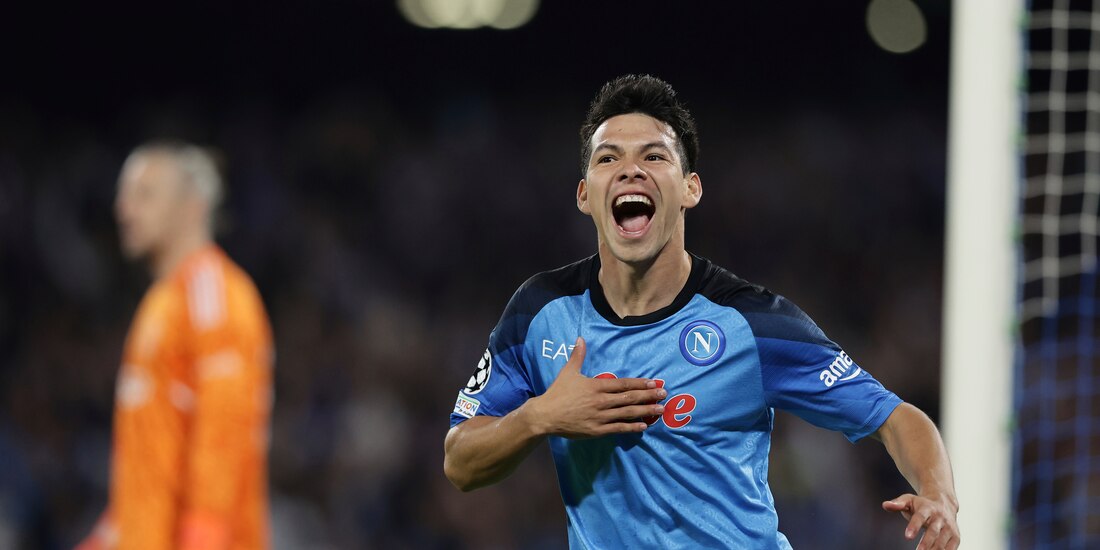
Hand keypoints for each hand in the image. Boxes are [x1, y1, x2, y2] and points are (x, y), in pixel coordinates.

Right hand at [523, 337, 665, 437]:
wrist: (546, 415)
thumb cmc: (558, 393)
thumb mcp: (568, 372)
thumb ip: (578, 356)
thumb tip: (580, 338)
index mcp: (596, 386)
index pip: (623, 384)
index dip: (639, 383)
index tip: (653, 382)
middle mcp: (601, 401)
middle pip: (629, 398)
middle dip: (648, 396)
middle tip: (664, 394)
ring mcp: (600, 417)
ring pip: (627, 413)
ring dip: (645, 411)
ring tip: (660, 410)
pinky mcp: (597, 430)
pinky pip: (618, 428)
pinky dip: (632, 427)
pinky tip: (643, 426)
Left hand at [882, 492, 959, 549]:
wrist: (944, 504)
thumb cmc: (922, 505)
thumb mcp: (909, 500)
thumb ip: (898, 504)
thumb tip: (886, 505)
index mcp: (928, 508)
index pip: (920, 517)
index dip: (914, 526)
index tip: (907, 536)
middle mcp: (940, 518)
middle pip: (933, 531)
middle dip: (926, 542)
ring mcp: (949, 527)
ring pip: (942, 541)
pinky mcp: (955, 536)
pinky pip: (951, 548)